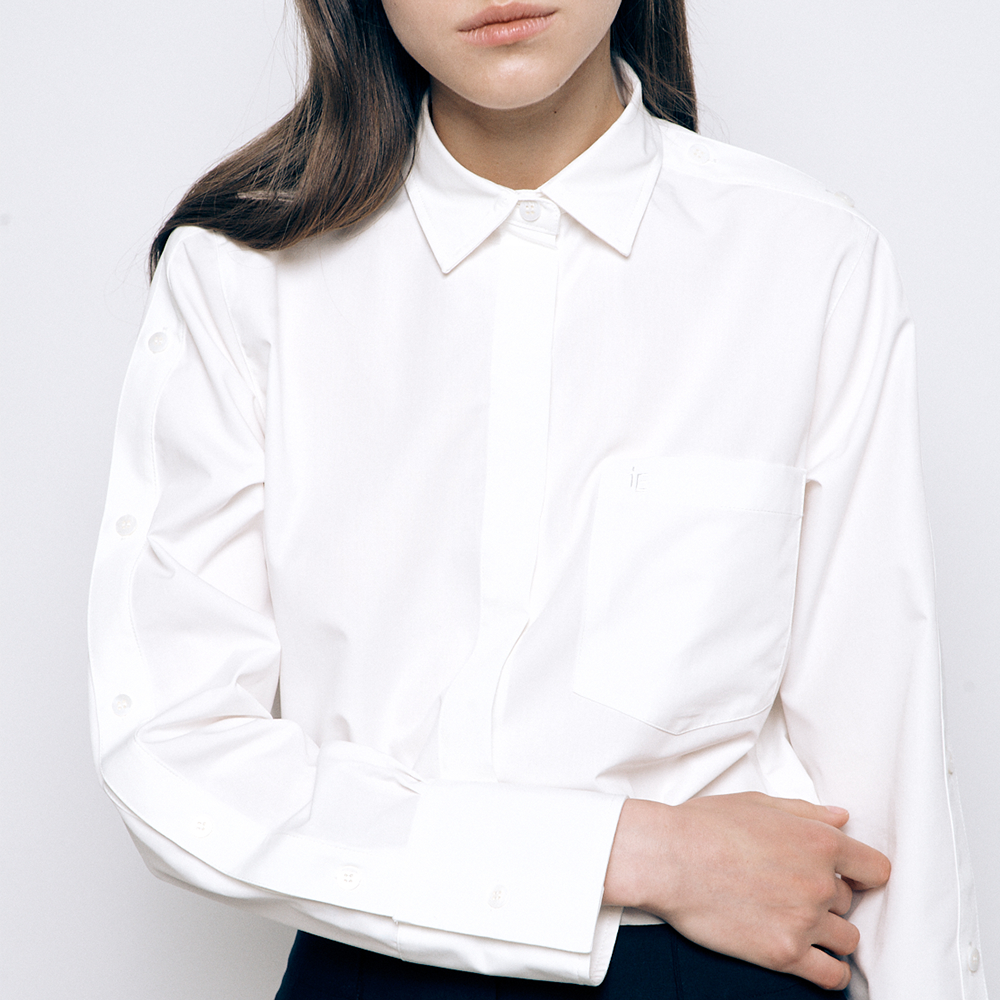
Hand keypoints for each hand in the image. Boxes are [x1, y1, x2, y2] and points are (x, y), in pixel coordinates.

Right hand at [603, 793, 889, 990]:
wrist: (669, 859)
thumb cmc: (705, 825)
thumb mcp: (758, 804)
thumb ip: (806, 812)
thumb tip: (841, 818)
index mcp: (818, 841)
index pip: (875, 868)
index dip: (862, 873)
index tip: (847, 877)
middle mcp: (819, 881)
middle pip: (849, 902)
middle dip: (826, 898)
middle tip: (792, 891)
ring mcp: (804, 920)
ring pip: (846, 939)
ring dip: (828, 933)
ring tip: (799, 923)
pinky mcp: (784, 953)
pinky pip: (832, 976)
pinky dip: (830, 971)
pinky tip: (814, 960)